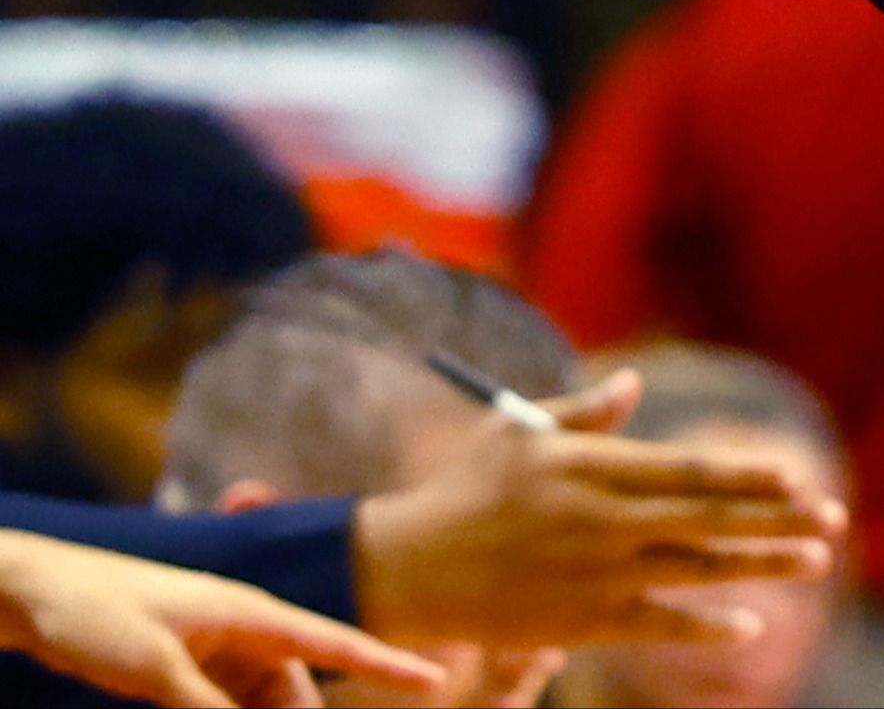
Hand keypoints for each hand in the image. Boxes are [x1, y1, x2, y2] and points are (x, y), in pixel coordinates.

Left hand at [0, 529, 447, 707]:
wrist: (33, 593)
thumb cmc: (91, 613)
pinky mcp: (188, 666)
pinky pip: (225, 705)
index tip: (437, 677)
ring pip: (261, 702)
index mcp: (249, 615)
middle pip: (295, 692)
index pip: (335, 643)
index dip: (389, 662)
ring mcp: (216, 649)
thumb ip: (205, 707)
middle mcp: (243, 630)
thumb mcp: (150, 668)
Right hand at [351, 372, 845, 652]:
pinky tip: (750, 624)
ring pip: (695, 570)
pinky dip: (706, 626)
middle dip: (777, 518)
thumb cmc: (466, 490)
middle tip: (834, 518)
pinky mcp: (581, 620)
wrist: (406, 568)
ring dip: (761, 565)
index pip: (687, 471)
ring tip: (815, 561)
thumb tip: (633, 380)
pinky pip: (657, 624)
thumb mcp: (518, 434)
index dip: (745, 476)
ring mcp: (595, 573)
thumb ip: (584, 411)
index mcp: (593, 468)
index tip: (795, 478)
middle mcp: (603, 519)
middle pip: (707, 519)